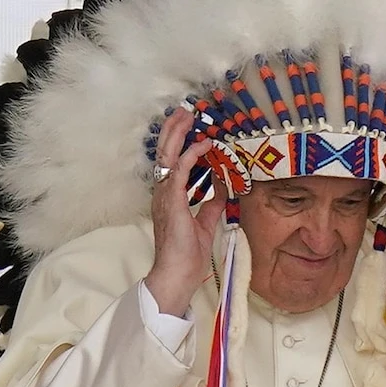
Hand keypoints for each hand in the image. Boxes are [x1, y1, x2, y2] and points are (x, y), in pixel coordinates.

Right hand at [144, 108, 220, 314]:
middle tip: (184, 111)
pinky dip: (191, 154)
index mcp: (168, 198)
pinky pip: (180, 170)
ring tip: (187, 115)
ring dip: (177, 133)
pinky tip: (204, 144)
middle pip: (164, 153)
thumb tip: (222, 186)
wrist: (177, 275)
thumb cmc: (188, 256)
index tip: (191, 128)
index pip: (171, 163)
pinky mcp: (173, 201)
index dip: (178, 143)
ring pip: (167, 156)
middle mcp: (163, 193)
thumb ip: (211, 204)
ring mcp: (165, 196)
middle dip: (174, 130)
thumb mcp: (205, 224)